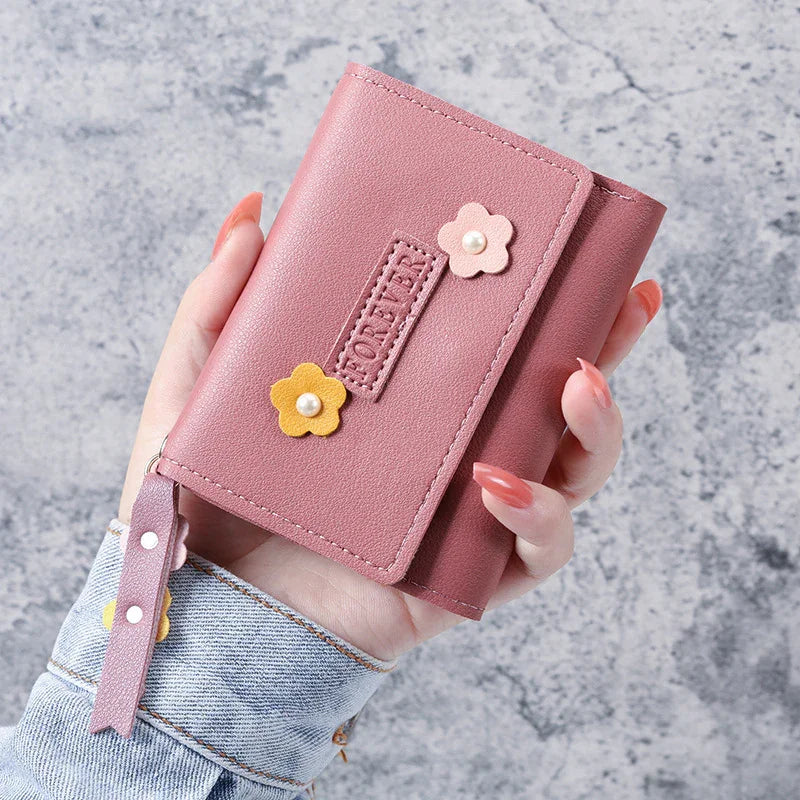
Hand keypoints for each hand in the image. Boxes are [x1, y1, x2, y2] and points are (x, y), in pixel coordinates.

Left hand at [119, 193, 662, 661]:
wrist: (199, 612)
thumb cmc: (201, 502)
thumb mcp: (201, 387)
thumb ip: (219, 302)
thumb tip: (254, 210)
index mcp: (406, 404)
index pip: (489, 346)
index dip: (539, 299)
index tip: (569, 244)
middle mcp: (449, 452)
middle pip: (552, 399)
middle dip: (606, 346)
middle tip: (625, 298)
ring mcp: (465, 515)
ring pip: (570, 471)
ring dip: (595, 428)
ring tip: (575, 383)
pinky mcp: (466, 577)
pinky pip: (537, 553)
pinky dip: (537, 518)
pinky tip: (498, 483)